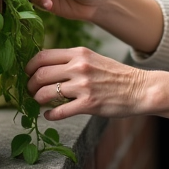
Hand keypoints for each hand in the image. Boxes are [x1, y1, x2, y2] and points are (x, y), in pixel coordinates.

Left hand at [25, 48, 147, 121]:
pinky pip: (60, 111)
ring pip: (46, 93)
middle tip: (31, 91)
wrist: (140, 89)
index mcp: (79, 53)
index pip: (43, 56)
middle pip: (40, 74)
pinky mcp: (89, 104)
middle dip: (30, 85)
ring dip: (37, 99)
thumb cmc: (116, 75)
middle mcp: (79, 67)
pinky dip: (50, 115)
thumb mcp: (93, 58)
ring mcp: (84, 86)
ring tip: (39, 102)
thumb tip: (47, 67)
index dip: (29, 66)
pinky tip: (49, 115)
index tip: (27, 73)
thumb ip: (73, 60)